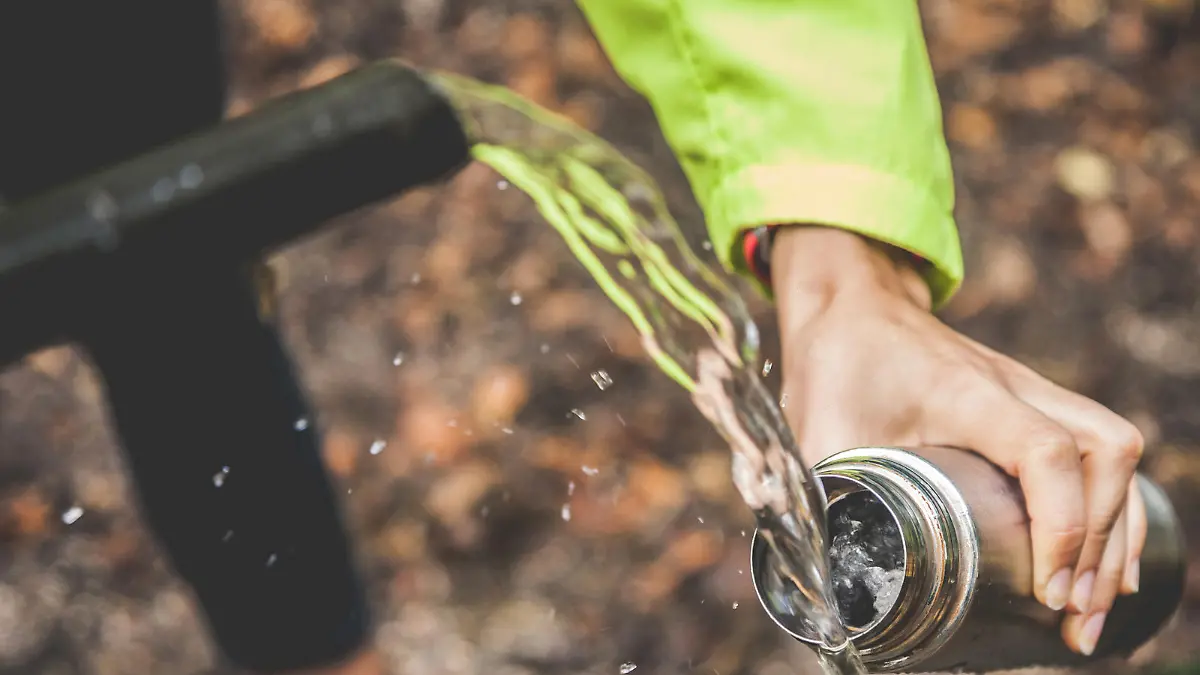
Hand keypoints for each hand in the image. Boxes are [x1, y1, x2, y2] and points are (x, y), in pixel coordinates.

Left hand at [769, 226, 1145, 655]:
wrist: (853, 304)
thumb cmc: (835, 361)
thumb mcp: (815, 429)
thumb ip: (819, 500)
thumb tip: (821, 575)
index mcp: (964, 392)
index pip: (1044, 451)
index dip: (1061, 525)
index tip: (1048, 590)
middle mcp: (1014, 386)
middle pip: (1103, 452)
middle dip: (1099, 542)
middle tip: (1072, 616)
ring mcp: (1032, 391)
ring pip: (1114, 450)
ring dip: (1114, 531)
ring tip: (1089, 607)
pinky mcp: (1036, 404)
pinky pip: (1104, 448)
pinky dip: (1113, 508)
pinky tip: (1102, 565)